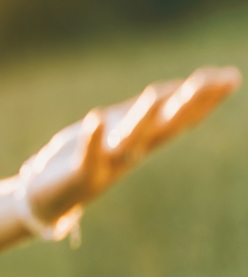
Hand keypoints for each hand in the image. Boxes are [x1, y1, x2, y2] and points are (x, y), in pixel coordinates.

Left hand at [24, 66, 241, 224]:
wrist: (46, 200)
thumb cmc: (82, 158)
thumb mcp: (114, 130)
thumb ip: (142, 113)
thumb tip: (173, 89)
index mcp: (141, 139)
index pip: (179, 117)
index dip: (205, 99)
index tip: (230, 76)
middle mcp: (131, 152)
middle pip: (165, 126)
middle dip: (188, 104)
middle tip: (215, 80)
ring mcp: (106, 164)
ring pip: (131, 141)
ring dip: (143, 119)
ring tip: (153, 94)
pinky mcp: (80, 176)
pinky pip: (87, 158)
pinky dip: (92, 139)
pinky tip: (95, 118)